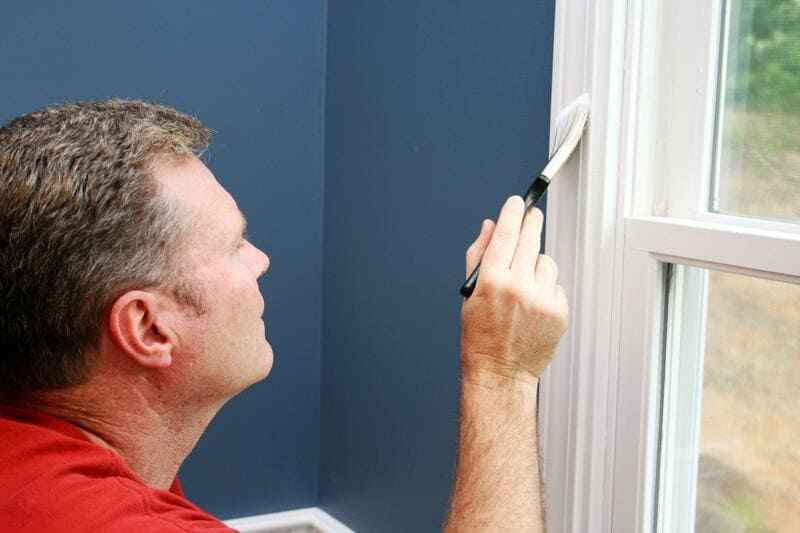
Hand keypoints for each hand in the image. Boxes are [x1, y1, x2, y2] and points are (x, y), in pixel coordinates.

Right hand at [460, 196, 568, 386]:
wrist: (500, 373)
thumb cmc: (480, 337)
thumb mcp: (469, 295)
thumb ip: (479, 257)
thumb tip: (490, 227)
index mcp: (492, 281)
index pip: (505, 234)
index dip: (512, 213)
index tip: (516, 203)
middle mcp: (518, 286)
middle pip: (530, 240)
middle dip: (531, 224)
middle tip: (532, 216)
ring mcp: (541, 299)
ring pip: (546, 262)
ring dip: (536, 266)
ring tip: (524, 286)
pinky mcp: (558, 311)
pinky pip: (556, 285)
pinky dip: (546, 289)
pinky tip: (533, 306)